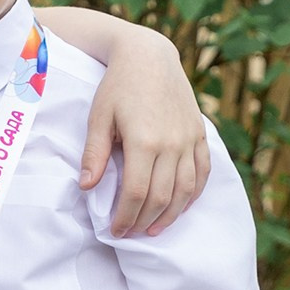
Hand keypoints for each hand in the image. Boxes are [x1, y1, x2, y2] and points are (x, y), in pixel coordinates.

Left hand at [84, 23, 209, 235]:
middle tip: (130, 233)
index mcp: (144, 141)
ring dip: (170, 215)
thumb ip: (95, 154)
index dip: (125, 217)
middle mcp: (171, 144)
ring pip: (185, 190)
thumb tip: (86, 187)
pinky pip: (202, 172)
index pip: (136, 193)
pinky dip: (193, 194)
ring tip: (154, 228)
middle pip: (161, 197)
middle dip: (144, 221)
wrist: (150, 57)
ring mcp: (189, 139)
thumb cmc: (118, 86)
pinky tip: (180, 206)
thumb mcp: (99, 117)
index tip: (115, 230)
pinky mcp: (199, 134)